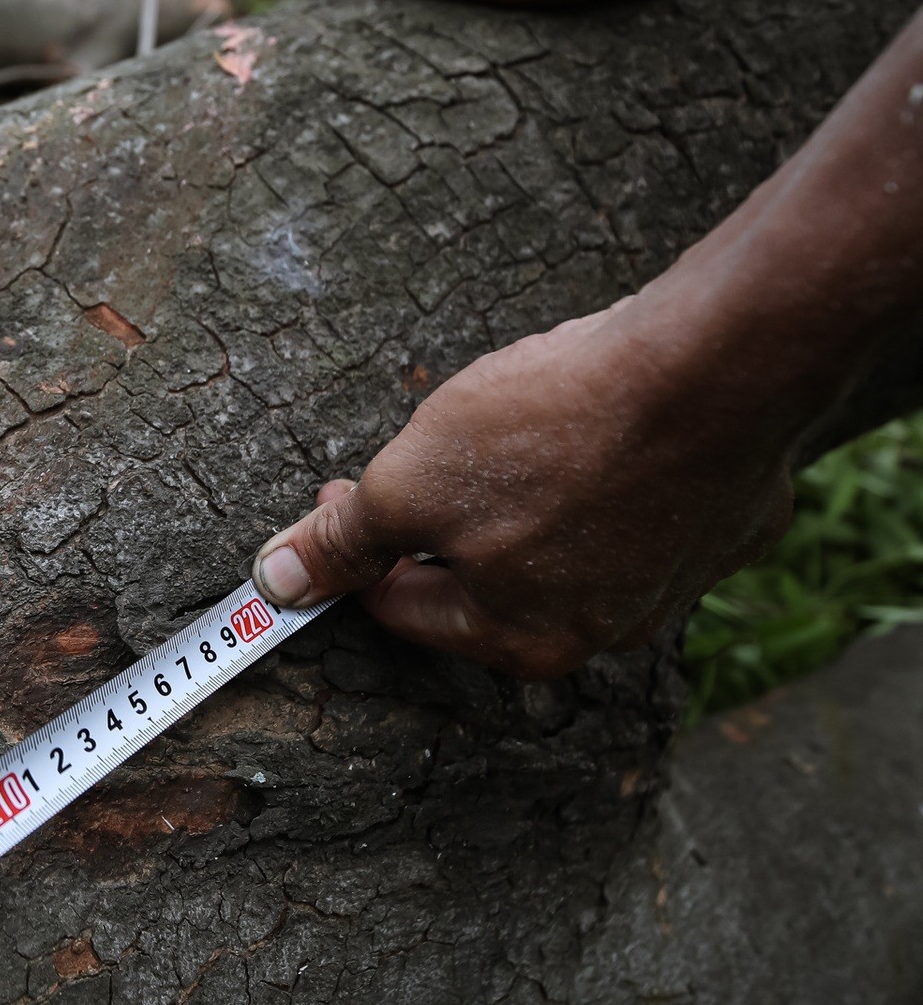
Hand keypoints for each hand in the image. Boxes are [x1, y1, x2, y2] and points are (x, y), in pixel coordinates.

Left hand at [249, 297, 798, 679]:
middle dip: (437, 531)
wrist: (709, 366)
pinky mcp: (727, 521)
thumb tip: (278, 583)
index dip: (352, 553)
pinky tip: (595, 425)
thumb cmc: (551, 431)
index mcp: (522, 639)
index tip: (333, 492)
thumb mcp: (409, 482)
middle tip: (415, 464)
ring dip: (522, 503)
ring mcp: (678, 579)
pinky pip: (642, 507)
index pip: (403, 610)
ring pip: (567, 548)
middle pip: (487, 588)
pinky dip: (608, 477)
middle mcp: (606, 631)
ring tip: (505, 437)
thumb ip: (345, 540)